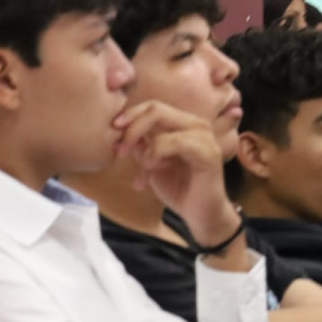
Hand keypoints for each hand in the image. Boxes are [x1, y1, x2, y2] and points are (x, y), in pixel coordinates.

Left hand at [113, 101, 238, 241]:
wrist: (200, 214)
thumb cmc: (177, 188)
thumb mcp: (151, 163)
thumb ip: (140, 145)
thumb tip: (119, 130)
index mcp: (183, 123)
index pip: (153, 106)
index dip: (130, 115)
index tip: (114, 130)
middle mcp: (195, 124)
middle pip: (156, 109)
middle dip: (132, 127)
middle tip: (120, 150)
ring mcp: (204, 136)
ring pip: (163, 122)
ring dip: (144, 146)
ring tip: (143, 168)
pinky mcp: (208, 152)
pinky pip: (174, 142)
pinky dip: (156, 154)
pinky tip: (151, 169)